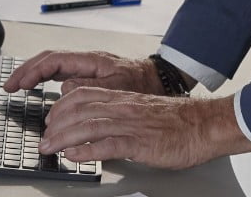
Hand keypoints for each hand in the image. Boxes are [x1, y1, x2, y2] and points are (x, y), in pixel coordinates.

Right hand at [1, 50, 160, 95]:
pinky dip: (44, 79)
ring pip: (51, 66)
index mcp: (90, 60)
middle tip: (9, 86)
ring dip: (32, 75)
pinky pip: (59, 74)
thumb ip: (90, 87)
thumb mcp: (117, 87)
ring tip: (17, 86)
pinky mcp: (87, 75)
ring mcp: (84, 67)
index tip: (19, 84)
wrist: (158, 79)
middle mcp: (84, 61)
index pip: (53, 61)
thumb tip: (63, 89)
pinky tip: (37, 87)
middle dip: (25, 71)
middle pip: (47, 61)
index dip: (33, 71)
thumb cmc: (142, 83)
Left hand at [39, 88, 250, 168]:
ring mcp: (131, 124)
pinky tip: (75, 156)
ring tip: (49, 148)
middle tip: (43, 139)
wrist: (206, 125)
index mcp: (123, 99)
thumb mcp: (143, 112)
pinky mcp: (141, 143)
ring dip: (63, 137)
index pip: (82, 95)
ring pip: (88, 125)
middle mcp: (123, 108)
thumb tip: (98, 127)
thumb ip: (120, 116)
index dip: (61, 107)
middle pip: (78, 109)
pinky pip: (108, 144)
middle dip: (55, 124)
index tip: (50, 120)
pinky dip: (87, 150)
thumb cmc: (178, 122)